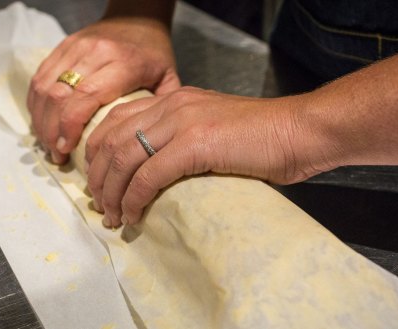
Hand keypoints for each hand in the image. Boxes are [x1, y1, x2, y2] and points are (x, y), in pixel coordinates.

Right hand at [27, 16, 179, 163]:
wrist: (138, 17)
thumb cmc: (154, 53)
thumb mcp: (167, 79)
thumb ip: (159, 111)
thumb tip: (147, 145)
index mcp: (124, 63)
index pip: (86, 96)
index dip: (69, 126)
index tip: (66, 150)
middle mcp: (95, 52)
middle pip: (59, 95)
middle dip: (51, 130)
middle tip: (56, 154)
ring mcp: (75, 46)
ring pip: (44, 87)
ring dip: (40, 119)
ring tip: (48, 143)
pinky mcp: (63, 45)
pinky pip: (40, 77)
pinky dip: (36, 103)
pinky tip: (43, 122)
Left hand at [85, 87, 334, 226]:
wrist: (301, 131)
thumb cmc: (264, 138)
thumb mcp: (213, 129)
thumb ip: (185, 138)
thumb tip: (158, 171)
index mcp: (173, 99)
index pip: (116, 120)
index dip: (96, 153)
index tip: (97, 182)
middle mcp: (171, 105)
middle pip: (112, 140)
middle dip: (97, 177)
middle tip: (98, 206)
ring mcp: (182, 121)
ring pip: (123, 158)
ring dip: (111, 193)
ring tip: (111, 217)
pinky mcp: (195, 143)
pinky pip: (148, 175)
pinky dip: (134, 199)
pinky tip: (132, 215)